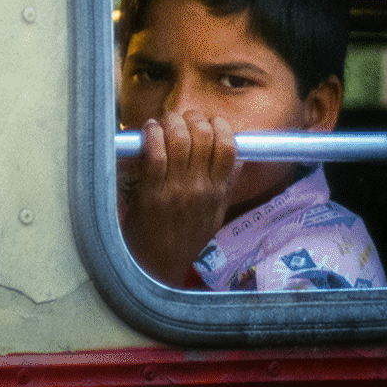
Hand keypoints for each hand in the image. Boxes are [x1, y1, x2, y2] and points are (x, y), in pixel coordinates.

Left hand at [117, 111, 236, 287]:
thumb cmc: (184, 240)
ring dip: (170, 121)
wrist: (158, 268)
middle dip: (191, 118)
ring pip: (179, 138)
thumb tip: (238, 160)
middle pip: (203, 135)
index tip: (208, 123)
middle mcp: (200, 188)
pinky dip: (152, 134)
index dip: (219, 125)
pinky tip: (148, 130)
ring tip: (163, 122)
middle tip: (181, 120)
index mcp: (218, 192)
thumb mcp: (214, 216)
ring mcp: (175, 190)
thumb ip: (226, 187)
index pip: (229, 146)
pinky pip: (155, 153)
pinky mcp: (151, 193)